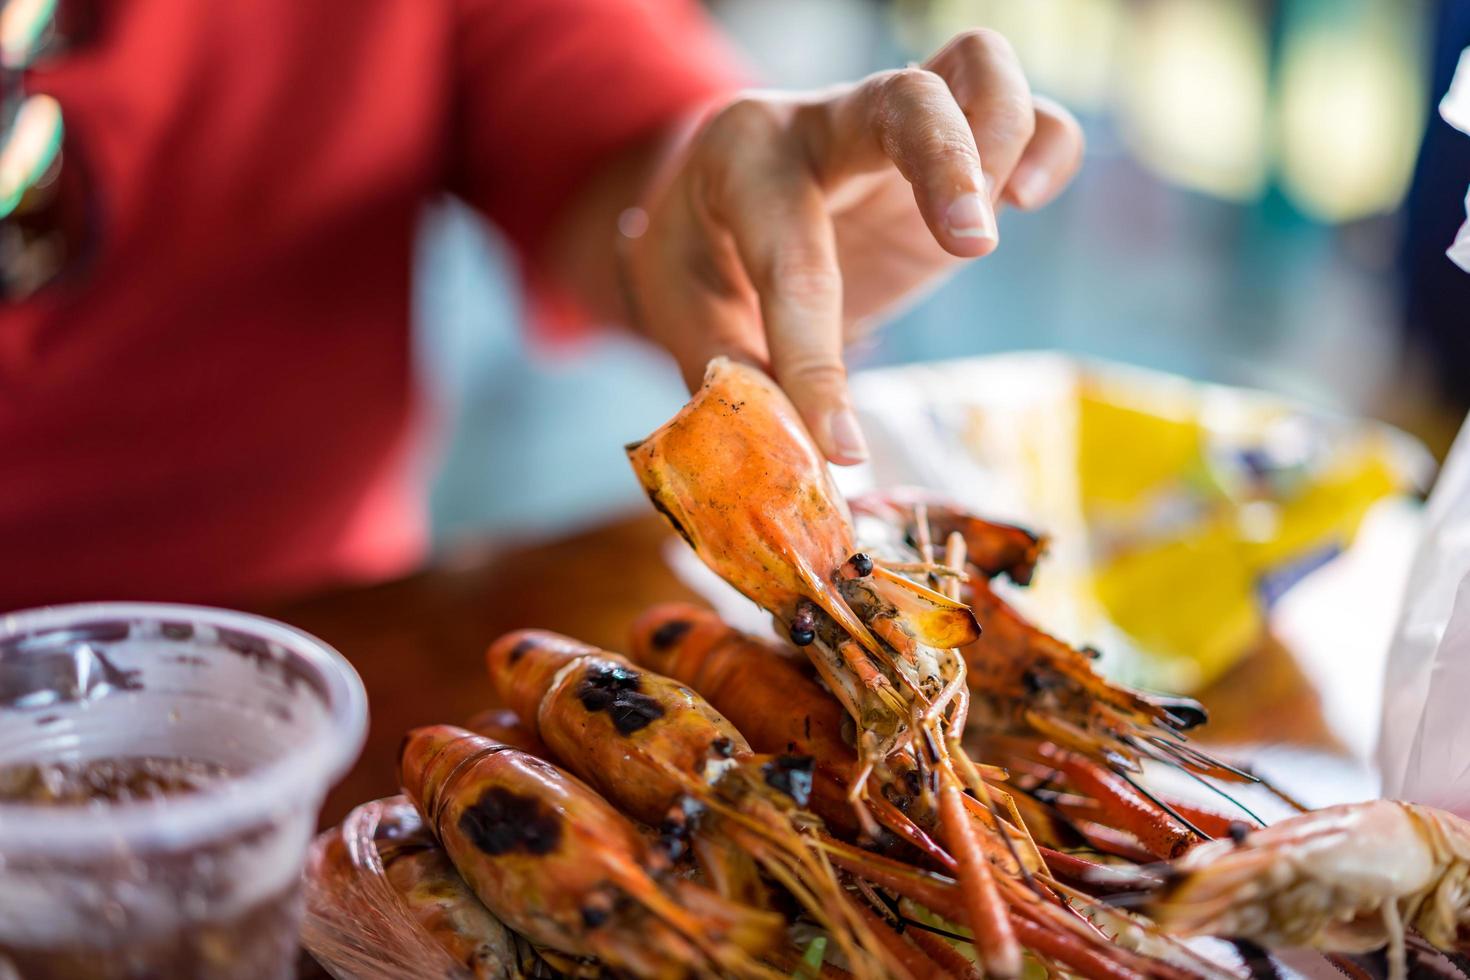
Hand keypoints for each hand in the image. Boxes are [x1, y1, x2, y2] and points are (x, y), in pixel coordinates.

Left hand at [619, 30, 1082, 463]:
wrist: (714, 204)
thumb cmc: (698, 256)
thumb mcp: (679, 309)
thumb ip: (726, 367)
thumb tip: (791, 436)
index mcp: (743, 159)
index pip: (791, 258)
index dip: (815, 361)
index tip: (839, 446)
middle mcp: (825, 121)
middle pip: (905, 97)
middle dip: (947, 163)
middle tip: (971, 249)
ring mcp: (896, 127)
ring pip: (977, 67)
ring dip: (1004, 139)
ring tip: (984, 232)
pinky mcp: (954, 152)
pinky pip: (1024, 112)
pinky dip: (1047, 146)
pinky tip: (1027, 201)